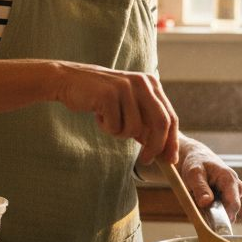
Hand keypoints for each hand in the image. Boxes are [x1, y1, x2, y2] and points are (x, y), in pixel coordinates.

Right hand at [52, 62, 178, 165]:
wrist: (70, 80)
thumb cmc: (102, 98)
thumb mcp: (130, 106)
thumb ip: (147, 123)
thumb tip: (163, 152)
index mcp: (151, 84)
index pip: (170, 116)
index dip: (171, 141)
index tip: (170, 160)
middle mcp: (142, 83)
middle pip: (160, 123)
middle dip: (155, 146)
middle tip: (146, 160)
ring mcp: (126, 87)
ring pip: (134, 129)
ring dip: (120, 133)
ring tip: (109, 121)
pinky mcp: (109, 94)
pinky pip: (115, 127)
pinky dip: (106, 127)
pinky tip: (98, 114)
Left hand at [177, 136, 241, 220]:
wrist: (196, 157)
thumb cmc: (195, 164)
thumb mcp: (193, 174)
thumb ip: (200, 188)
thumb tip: (207, 202)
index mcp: (229, 179)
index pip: (234, 204)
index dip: (227, 218)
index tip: (216, 228)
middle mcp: (236, 186)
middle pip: (231, 209)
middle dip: (218, 215)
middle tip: (201, 214)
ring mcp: (233, 192)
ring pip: (226, 210)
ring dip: (214, 212)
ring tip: (200, 203)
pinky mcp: (228, 197)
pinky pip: (223, 208)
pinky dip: (213, 210)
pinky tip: (203, 204)